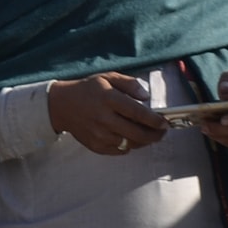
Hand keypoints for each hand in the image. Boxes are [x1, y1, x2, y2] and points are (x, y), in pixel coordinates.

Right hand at [46, 73, 167, 155]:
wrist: (62, 105)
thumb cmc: (89, 89)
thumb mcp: (108, 77)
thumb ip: (129, 84)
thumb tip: (146, 97)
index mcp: (108, 99)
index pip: (137, 113)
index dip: (154, 120)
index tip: (164, 122)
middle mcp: (104, 118)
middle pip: (137, 133)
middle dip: (155, 135)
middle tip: (162, 132)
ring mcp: (99, 135)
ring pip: (130, 144)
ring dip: (144, 141)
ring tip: (149, 134)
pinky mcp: (96, 146)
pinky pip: (120, 150)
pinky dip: (129, 145)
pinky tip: (130, 137)